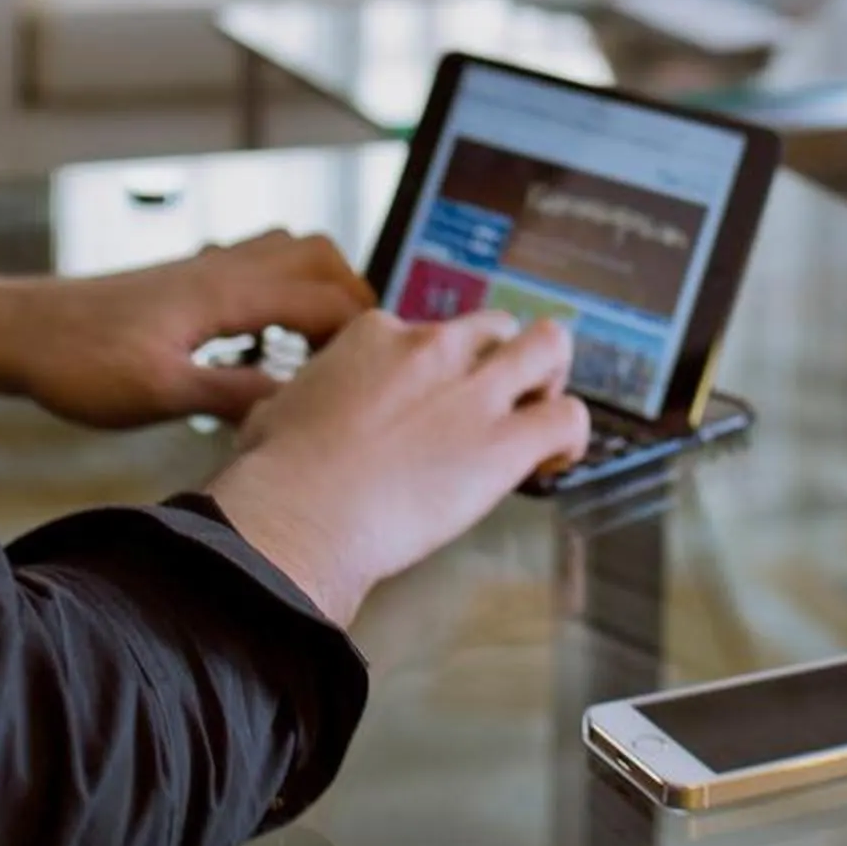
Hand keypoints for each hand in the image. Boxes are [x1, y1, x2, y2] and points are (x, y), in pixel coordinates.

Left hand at [0, 232, 374, 428]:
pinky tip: (263, 337)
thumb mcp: (159, 394)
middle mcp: (223, 267)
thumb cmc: (78, 364)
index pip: (325, 298)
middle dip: (354, 300)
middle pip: (322, 257)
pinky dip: (284, 287)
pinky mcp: (187, 277)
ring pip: (291, 250)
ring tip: (319, 346)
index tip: (367, 378)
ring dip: (320, 287)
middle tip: (355, 357)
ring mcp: (205, 266)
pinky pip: (258, 262)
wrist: (20, 332)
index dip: (360, 336)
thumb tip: (299, 402)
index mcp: (225, 293)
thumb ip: (233, 393)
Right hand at [205, 310, 588, 624]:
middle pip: (493, 328)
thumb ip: (302, 399)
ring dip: (551, 374)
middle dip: (500, 359)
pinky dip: (572, 434)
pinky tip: (557, 458)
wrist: (297, 517)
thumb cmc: (276, 477)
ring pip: (548, 346)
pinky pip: (568, 418)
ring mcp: (473, 392)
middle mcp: (431, 350)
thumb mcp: (274, 411)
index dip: (435, 369)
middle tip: (496, 398)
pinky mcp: (504, 443)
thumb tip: (289, 413)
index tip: (429, 400)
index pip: (426, 332)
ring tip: (542, 407)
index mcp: (375, 336)